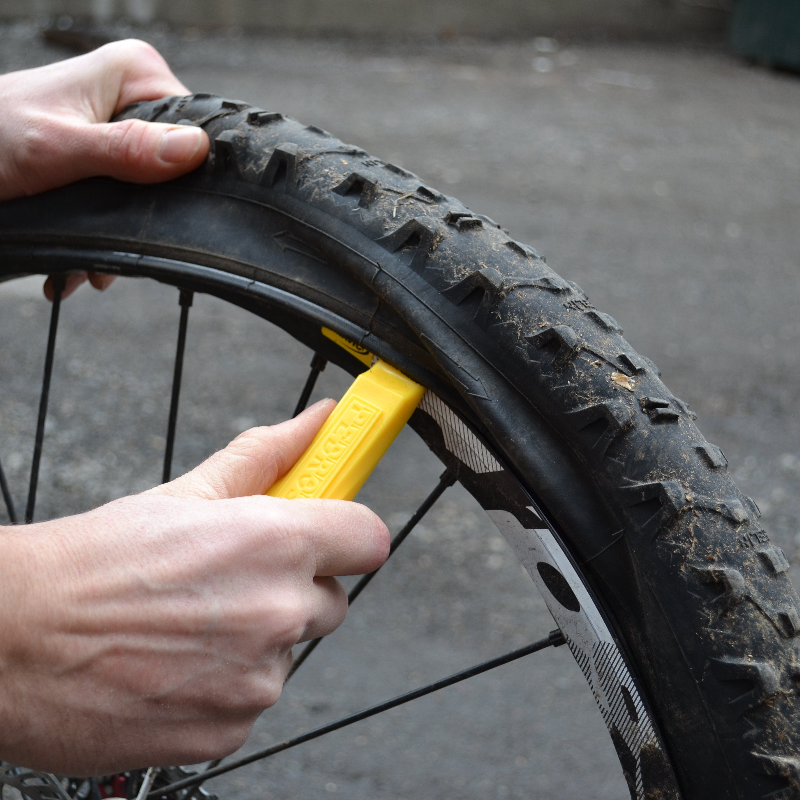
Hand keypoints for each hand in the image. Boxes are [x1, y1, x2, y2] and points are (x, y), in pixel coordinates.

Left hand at [0, 39, 209, 298]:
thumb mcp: (60, 149)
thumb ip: (127, 150)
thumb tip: (194, 149)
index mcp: (133, 74)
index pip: (194, 127)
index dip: (185, 175)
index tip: (162, 211)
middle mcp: (131, 97)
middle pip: (173, 169)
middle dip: (144, 216)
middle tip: (116, 251)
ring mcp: (118, 128)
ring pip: (149, 193)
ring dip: (122, 235)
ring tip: (94, 265)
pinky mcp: (105, 156)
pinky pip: (125, 199)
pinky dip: (105, 233)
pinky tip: (84, 259)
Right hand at [0, 400, 388, 774]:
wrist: (13, 639)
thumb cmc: (93, 563)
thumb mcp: (187, 494)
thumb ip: (268, 456)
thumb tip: (318, 422)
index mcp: (274, 542)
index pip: (368, 538)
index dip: (348, 536)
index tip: (332, 538)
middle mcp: (277, 612)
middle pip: (332, 601)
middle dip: (294, 591)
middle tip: (233, 583)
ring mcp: (255, 680)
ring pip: (289, 654)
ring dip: (255, 643)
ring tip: (189, 625)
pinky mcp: (229, 730)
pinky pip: (252, 702)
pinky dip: (225, 688)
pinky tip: (177, 666)